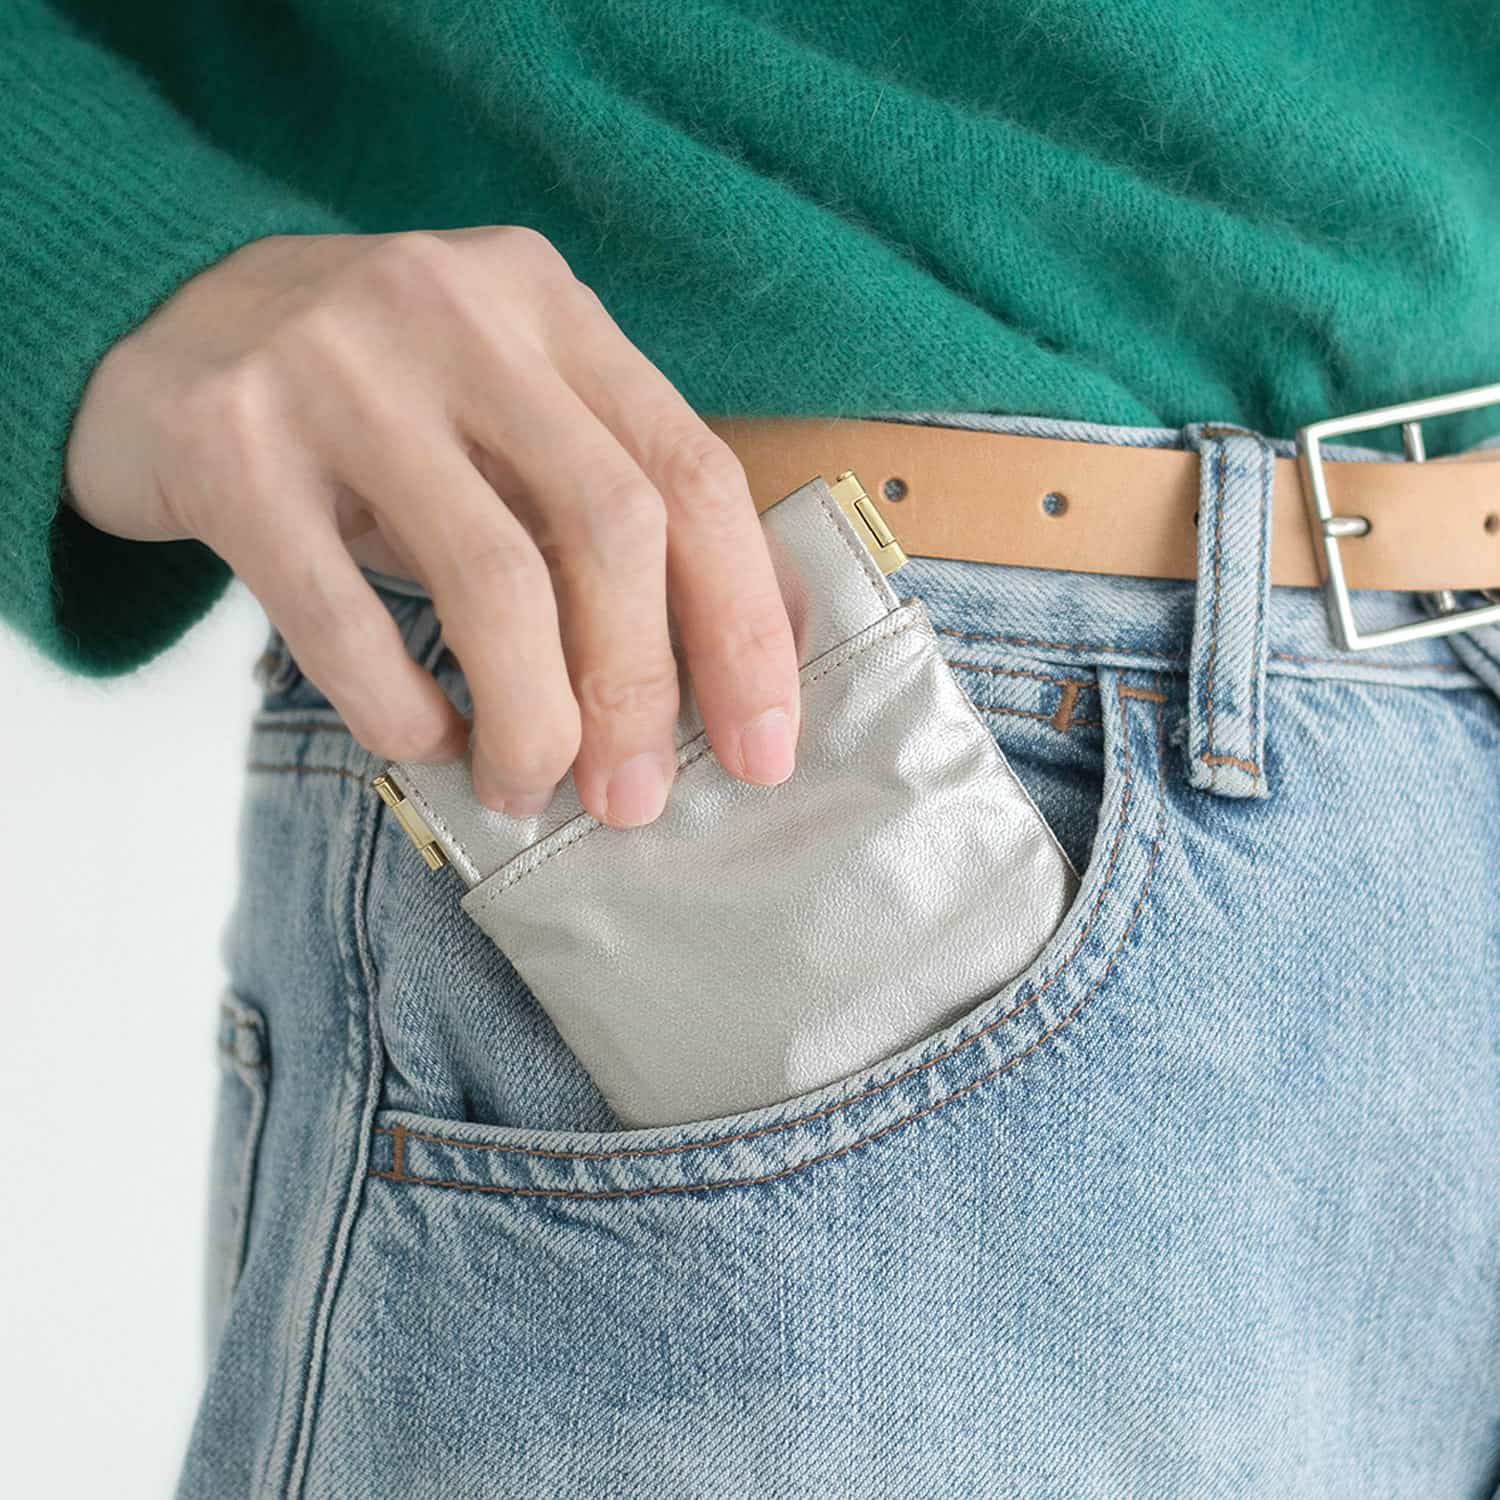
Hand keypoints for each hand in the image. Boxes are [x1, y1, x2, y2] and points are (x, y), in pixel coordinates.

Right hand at [65, 228, 800, 825]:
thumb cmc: (376, 404)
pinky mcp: (229, 446)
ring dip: (532, 722)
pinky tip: (427, 742)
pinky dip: (405, 714)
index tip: (762, 749)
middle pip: (610, 525)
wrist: (153, 328)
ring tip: (525, 787)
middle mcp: (454, 314)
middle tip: (633, 800)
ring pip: (492, 581)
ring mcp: (335, 369)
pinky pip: (344, 622)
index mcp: (548, 305)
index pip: (692, 472)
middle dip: (641, 691)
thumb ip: (618, 499)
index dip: (744, 625)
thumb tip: (754, 647)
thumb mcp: (507, 414)